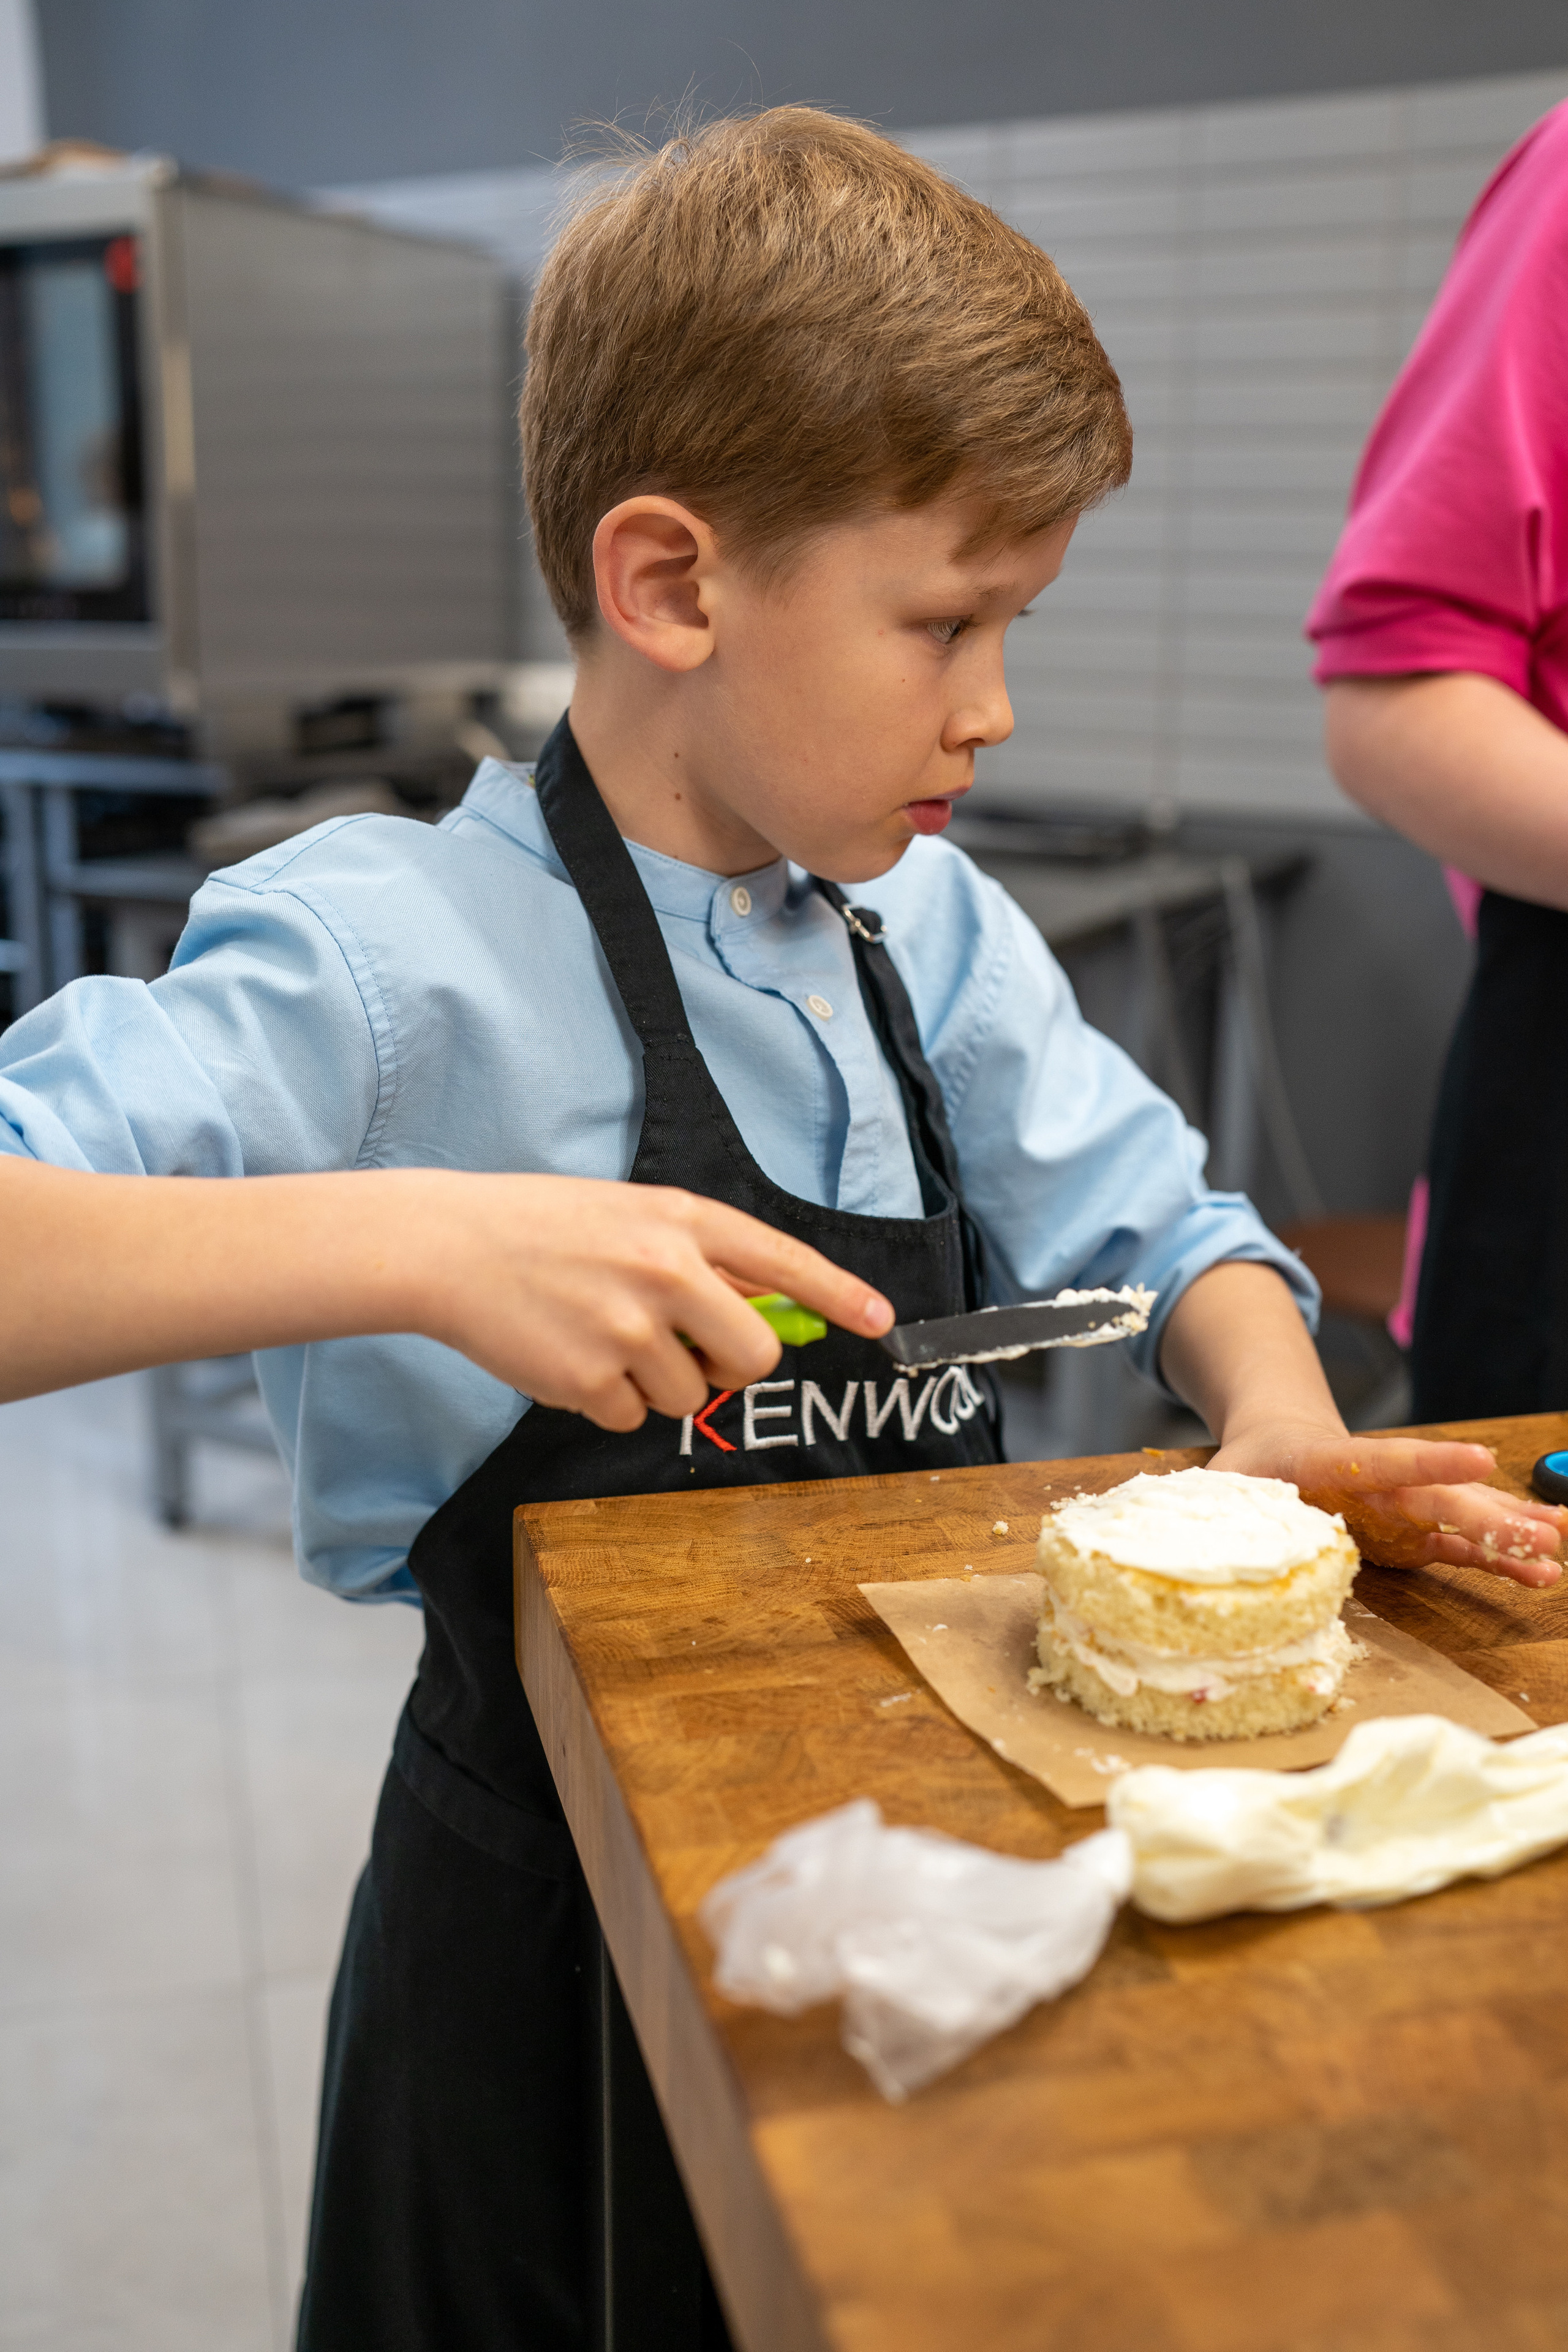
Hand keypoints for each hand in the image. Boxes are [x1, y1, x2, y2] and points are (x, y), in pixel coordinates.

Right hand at [408, 1173, 892, 1431]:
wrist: (450, 1247)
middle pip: (752, 1354)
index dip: (837, 1294)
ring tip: (599, 1336)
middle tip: (692, 1352)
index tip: (880, 1320)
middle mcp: (666, 1271)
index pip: (782, 1260)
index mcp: (682, 1221)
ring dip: (654, 1383)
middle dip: (731, 1367)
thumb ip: (694, 1257)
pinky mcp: (588, 1378)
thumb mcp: (631, 1216)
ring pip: (688, 1395)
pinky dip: (604, 1402)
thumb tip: (756, 1310)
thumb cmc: (543, 1229)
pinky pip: (630, 1419)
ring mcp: (628, 1328)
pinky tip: (568, 1357)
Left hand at [1209, 1419, 1565, 1588]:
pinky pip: (1462, 1549)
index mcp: (1333, 1463)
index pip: (1385, 1459)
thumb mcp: (1220, 1481)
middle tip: (1547, 1531)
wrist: (1281, 1442)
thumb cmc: (1249, 1466)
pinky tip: (1539, 1576)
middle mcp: (1382, 1485)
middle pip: (1443, 1497)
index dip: (1430, 1462)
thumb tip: (1175, 1529)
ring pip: (1465, 1519)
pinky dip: (1499, 1562)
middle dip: (1495, 1515)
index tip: (1478, 1458)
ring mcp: (1405, 1509)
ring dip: (1512, 1535)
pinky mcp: (1414, 1533)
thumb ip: (1211, 1501)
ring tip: (1558, 1548)